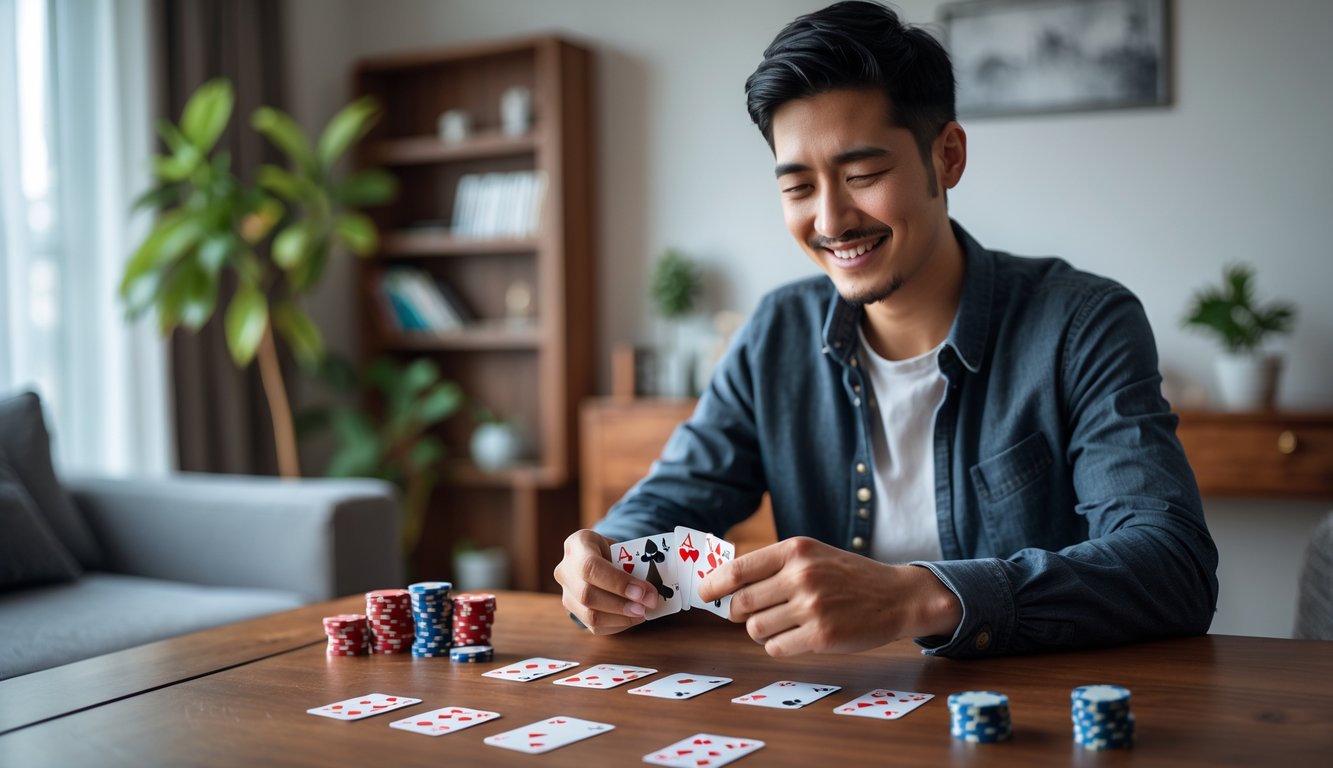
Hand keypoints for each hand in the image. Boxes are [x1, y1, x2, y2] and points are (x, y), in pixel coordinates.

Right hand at [553, 529, 659, 633]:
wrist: (599, 557)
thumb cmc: (615, 551)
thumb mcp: (623, 547)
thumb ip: (636, 564)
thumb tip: (653, 590)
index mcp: (578, 545)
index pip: (591, 567)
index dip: (618, 583)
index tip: (643, 592)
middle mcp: (565, 569)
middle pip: (587, 594)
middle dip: (621, 604)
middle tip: (647, 606)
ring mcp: (566, 593)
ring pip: (589, 615)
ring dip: (621, 618)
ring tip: (642, 613)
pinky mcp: (573, 611)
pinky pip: (595, 626)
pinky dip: (618, 625)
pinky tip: (632, 618)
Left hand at [695, 536, 962, 656]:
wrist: (897, 596)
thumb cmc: (848, 576)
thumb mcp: (813, 556)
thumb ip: (773, 567)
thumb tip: (725, 587)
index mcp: (796, 551)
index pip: (737, 569)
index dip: (713, 585)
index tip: (704, 593)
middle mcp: (801, 576)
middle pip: (741, 604)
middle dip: (738, 613)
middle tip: (748, 614)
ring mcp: (812, 607)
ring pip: (756, 629)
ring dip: (761, 631)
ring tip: (782, 623)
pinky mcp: (822, 636)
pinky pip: (776, 648)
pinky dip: (779, 645)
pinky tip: (796, 636)